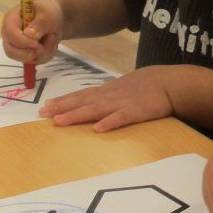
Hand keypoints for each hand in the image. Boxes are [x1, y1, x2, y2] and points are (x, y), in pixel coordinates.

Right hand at [2, 0, 61, 64]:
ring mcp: (16, 46)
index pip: (10, 34)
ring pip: (24, 60)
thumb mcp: (47, 14)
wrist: (54, 18)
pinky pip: (33, 62)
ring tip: (51, 39)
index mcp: (11, 20)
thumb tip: (29, 35)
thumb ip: (39, 23)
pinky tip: (50, 44)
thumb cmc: (48, 12)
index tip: (37, 43)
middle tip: (43, 46)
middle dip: (30, 53)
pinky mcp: (24, 54)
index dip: (23, 42)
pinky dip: (45, 56)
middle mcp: (9, 35)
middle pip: (11, 52)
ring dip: (42, 54)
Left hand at [39, 65, 176, 131]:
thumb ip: (110, 94)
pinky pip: (121, 118)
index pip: (82, 95)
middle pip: (83, 101)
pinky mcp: (136, 112)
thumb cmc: (148, 85)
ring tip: (60, 121)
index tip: (46, 106)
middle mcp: (110, 96)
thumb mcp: (125, 86)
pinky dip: (109, 122)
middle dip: (62, 107)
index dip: (64, 101)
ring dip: (77, 115)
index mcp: (108, 90)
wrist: (170, 83)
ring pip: (96, 109)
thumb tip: (95, 101)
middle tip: (43, 113)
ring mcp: (122, 103)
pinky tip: (97, 129)